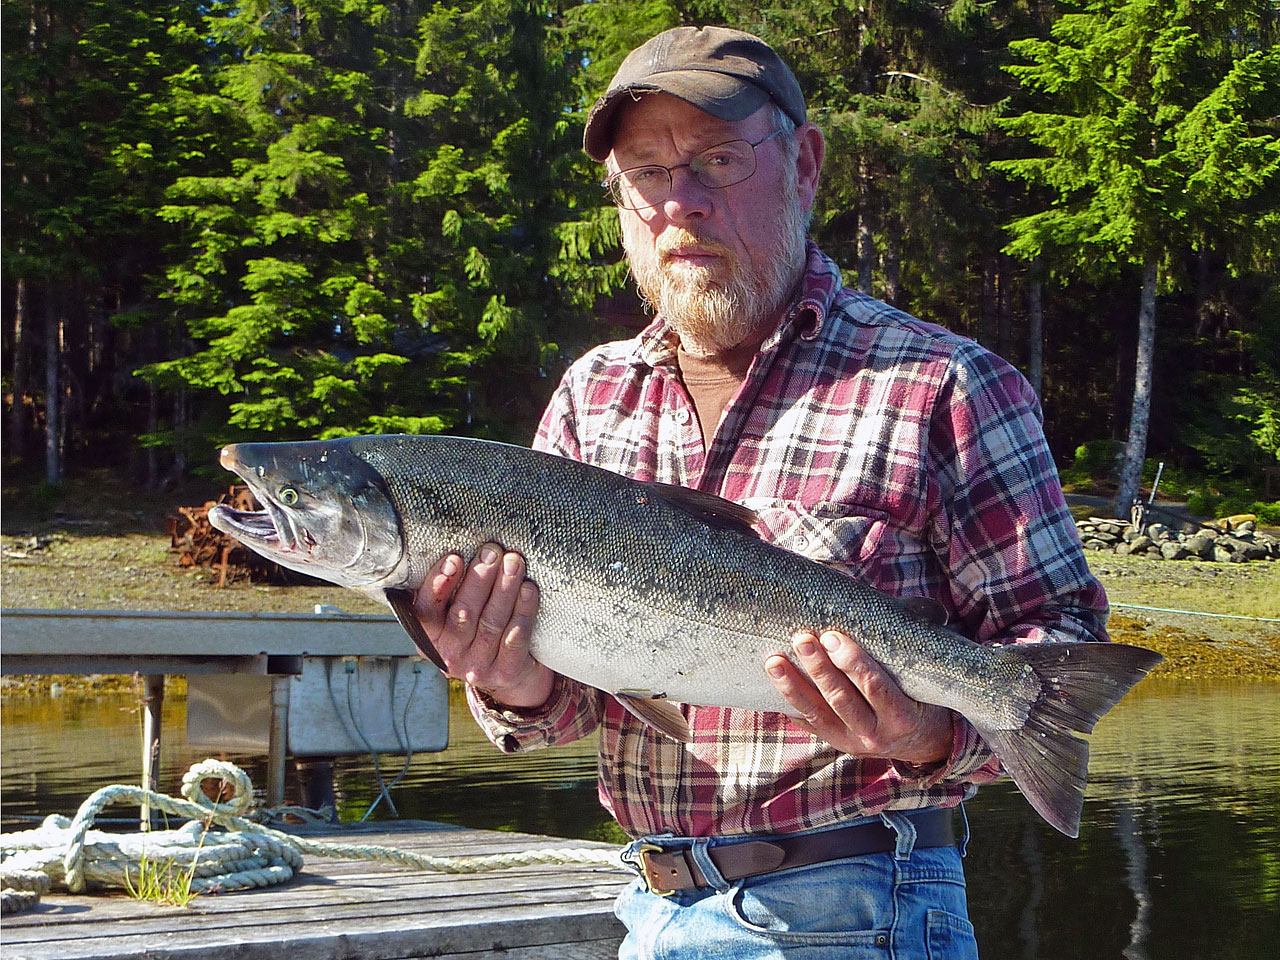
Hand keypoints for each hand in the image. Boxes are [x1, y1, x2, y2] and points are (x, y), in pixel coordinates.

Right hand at [412, 543, 551, 709]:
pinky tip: (528, 589)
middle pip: (464, 613)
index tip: (454, 559)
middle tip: (492, 550)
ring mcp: (478, 667)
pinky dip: (523, 611)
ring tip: (513, 561)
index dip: (438, 585)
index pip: (426, 611)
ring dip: (504, 588)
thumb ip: (449, 593)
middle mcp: (450, 655)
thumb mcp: (453, 618)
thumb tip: (456, 549)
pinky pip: (516, 637)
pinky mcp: (506, 672)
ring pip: (491, 622)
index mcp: (431, 637)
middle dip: (479, 578)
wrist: (508, 676)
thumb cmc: (478, 632)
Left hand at [765, 631, 953, 765]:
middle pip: (841, 699)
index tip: (832, 636)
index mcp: (903, 716)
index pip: (874, 687)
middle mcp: (877, 734)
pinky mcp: (835, 743)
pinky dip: (789, 704)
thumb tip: (908, 601)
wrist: (923, 742)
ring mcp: (852, 742)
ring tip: (774, 662)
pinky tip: (773, 684)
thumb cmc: (922, 696)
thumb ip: (909, 641)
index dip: (852, 662)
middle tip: (802, 639)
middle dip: (819, 668)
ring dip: (793, 686)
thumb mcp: (924, 676)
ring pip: (817, 713)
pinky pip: (808, 724)